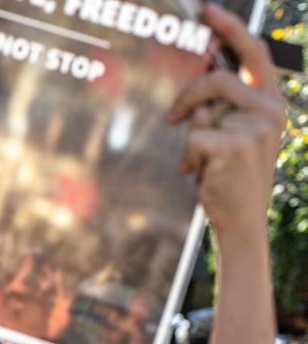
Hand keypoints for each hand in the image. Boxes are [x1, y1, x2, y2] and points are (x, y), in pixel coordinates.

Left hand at [169, 4, 285, 235]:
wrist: (242, 220)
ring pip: (202, 114)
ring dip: (192, 139)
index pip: (255, 55)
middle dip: (190, 96)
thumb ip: (224, 106)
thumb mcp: (234, 135)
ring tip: (201, 162)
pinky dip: (189, 157)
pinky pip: (194, 137)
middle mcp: (271, 111)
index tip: (208, 11)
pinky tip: (198, 174)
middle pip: (218, 80)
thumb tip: (203, 71)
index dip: (232, 30)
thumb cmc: (231, 176)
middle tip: (173, 117)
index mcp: (273, 103)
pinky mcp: (235, 146)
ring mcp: (256, 128)